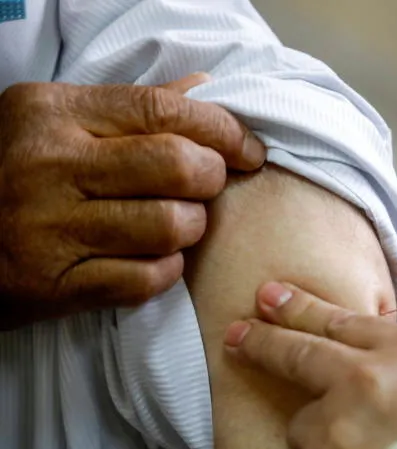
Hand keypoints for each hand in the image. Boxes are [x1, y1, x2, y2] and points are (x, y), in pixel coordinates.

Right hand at [0, 74, 266, 328]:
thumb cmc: (15, 175)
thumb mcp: (58, 124)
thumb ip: (132, 108)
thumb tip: (204, 89)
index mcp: (54, 114)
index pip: (164, 110)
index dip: (223, 130)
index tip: (249, 150)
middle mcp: (50, 167)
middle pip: (179, 166)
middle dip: (212, 179)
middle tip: (206, 188)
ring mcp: (50, 229)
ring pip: (171, 226)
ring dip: (191, 229)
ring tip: (176, 226)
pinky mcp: (54, 285)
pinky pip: (147, 279)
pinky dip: (165, 271)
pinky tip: (153, 261)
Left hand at [223, 282, 396, 448]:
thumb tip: (350, 350)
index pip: (341, 321)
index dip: (301, 307)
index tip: (270, 296)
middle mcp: (364, 383)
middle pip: (299, 355)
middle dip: (263, 342)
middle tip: (238, 336)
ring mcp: (334, 433)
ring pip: (301, 429)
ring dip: (318, 443)